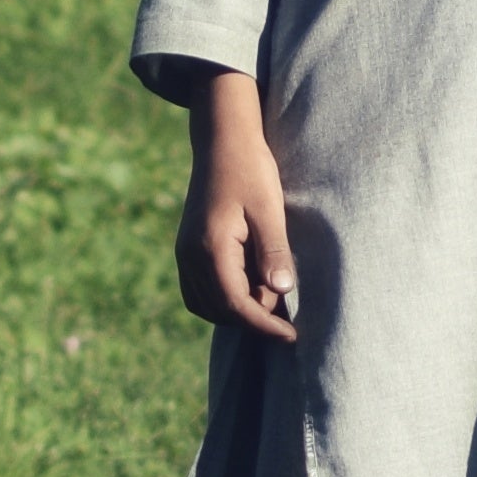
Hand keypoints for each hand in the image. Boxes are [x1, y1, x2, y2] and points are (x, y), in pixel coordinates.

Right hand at [171, 67, 298, 344]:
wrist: (222, 140)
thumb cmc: (250, 169)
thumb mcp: (269, 209)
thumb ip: (274, 251)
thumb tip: (281, 292)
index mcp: (210, 249)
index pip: (236, 305)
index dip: (264, 324)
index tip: (292, 335)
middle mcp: (190, 256)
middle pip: (219, 310)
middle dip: (253, 318)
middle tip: (288, 312)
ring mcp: (185, 253)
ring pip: (206, 304)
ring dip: (236, 310)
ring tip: (270, 296)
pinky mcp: (188, 248)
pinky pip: (199, 290)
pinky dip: (222, 298)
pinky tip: (250, 286)